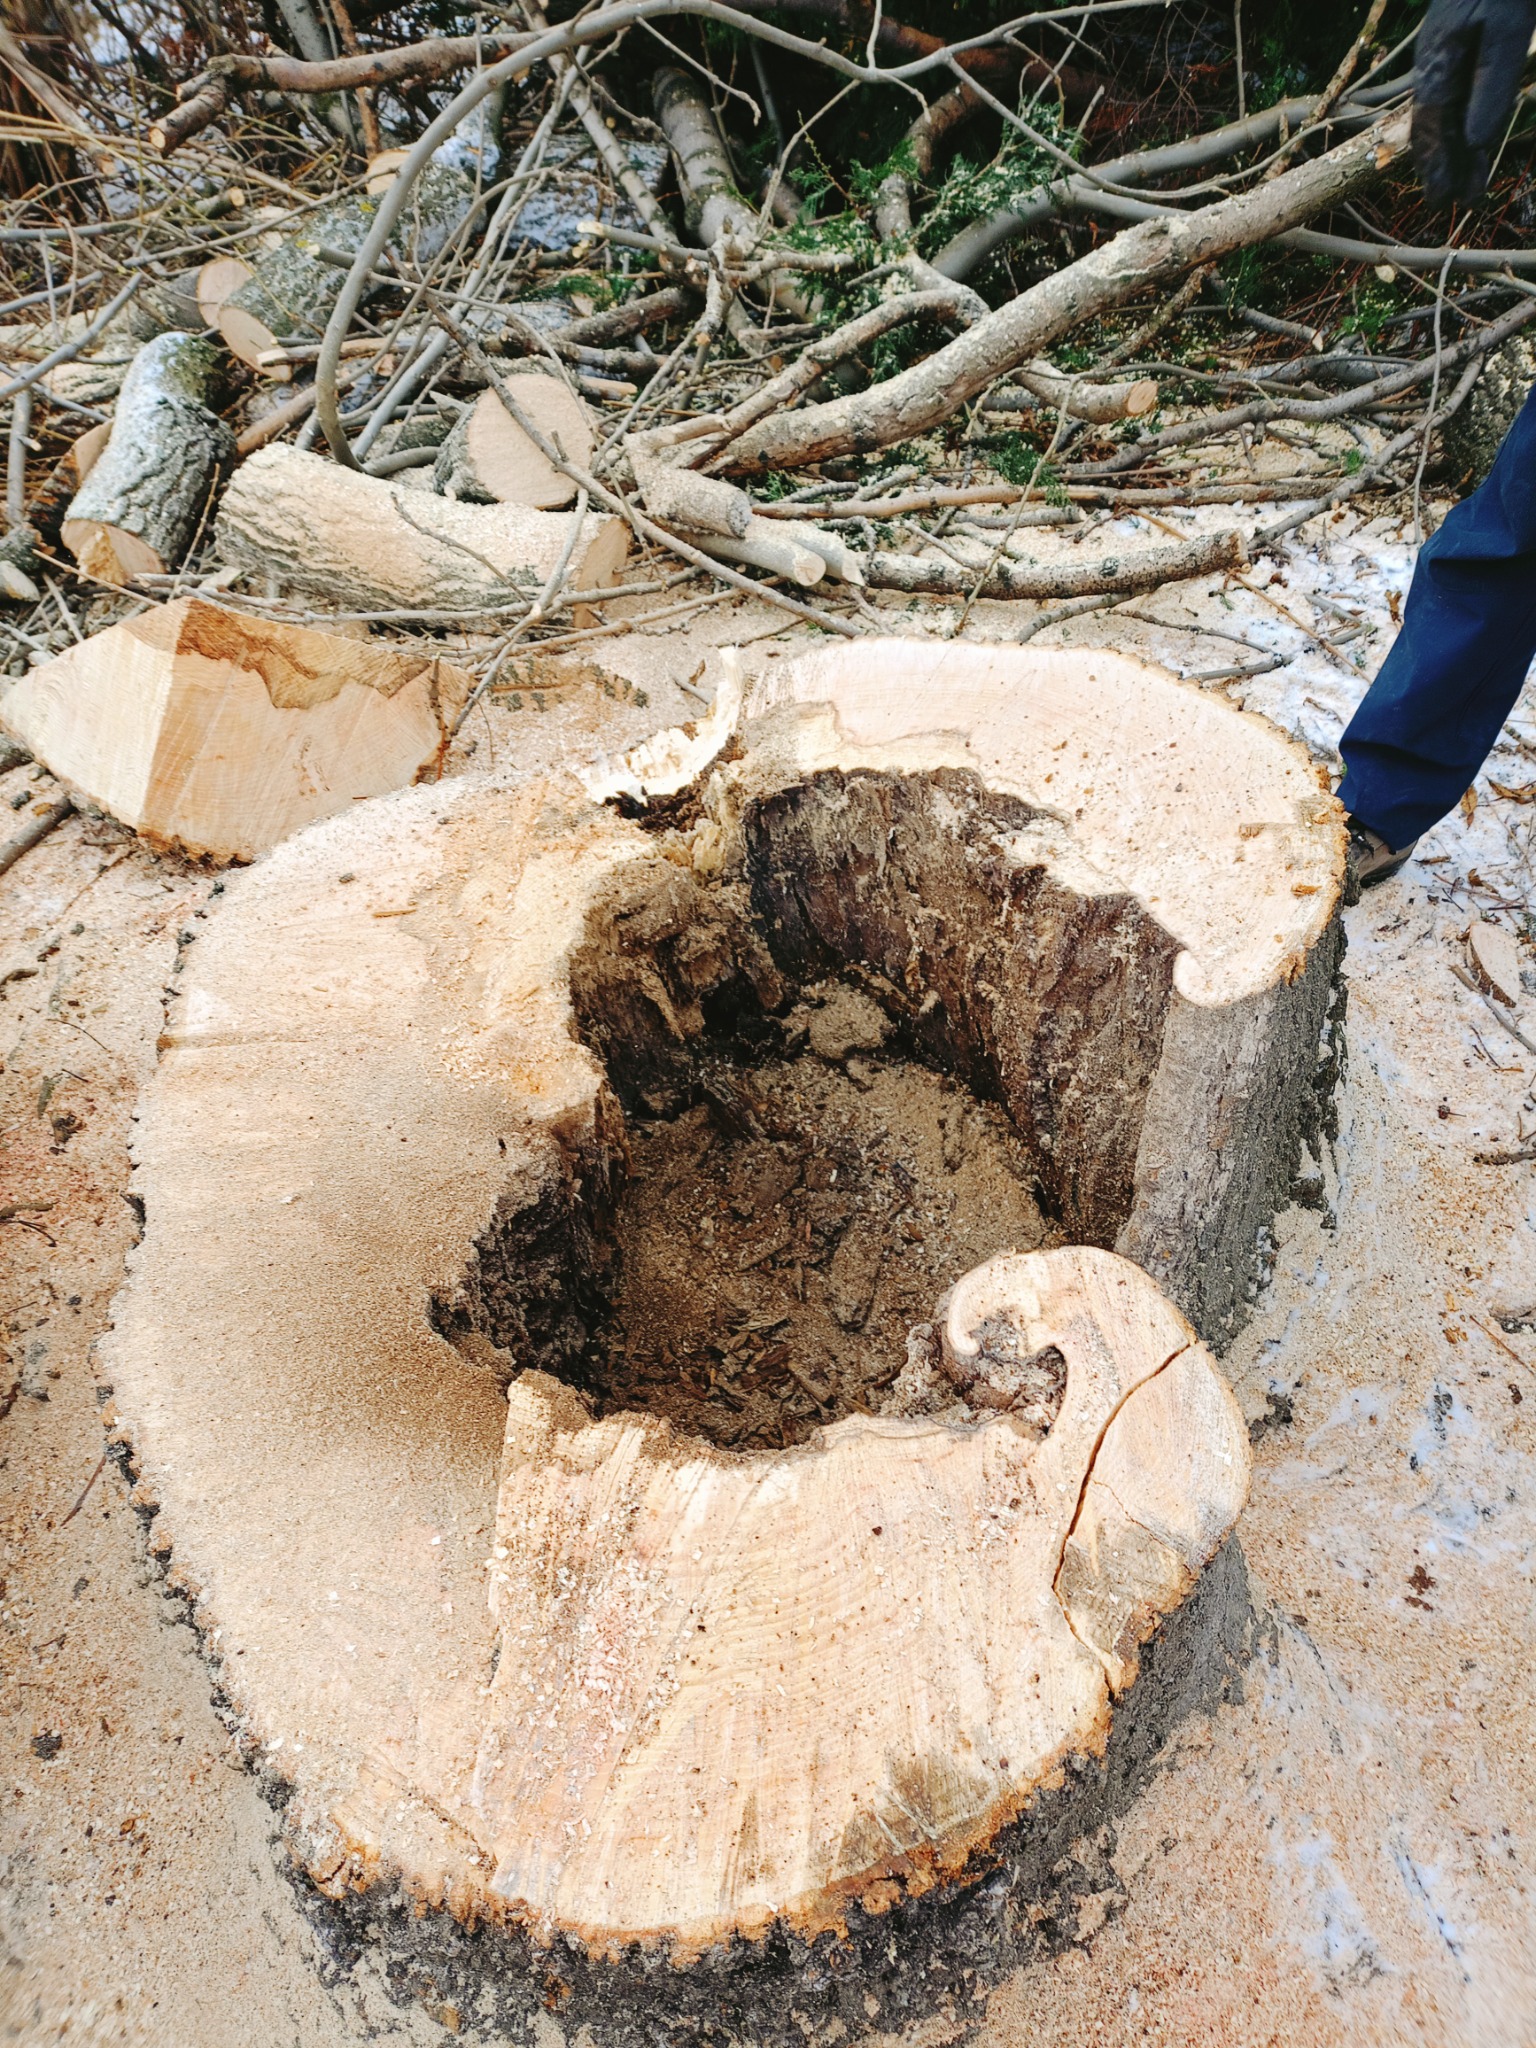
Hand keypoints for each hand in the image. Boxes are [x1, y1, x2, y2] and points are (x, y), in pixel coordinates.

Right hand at [1413, 0, 1534, 204]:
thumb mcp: (1508, 32)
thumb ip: (1491, 85)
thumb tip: (1477, 141)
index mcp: (1440, 60)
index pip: (1432, 126)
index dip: (1437, 164)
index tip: (1443, 197)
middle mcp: (1438, 58)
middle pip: (1436, 121)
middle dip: (1445, 161)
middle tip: (1456, 199)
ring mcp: (1450, 47)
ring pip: (1449, 107)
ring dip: (1458, 143)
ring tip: (1468, 175)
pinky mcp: (1466, 37)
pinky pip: (1459, 88)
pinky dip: (1465, 115)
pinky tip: (1471, 130)